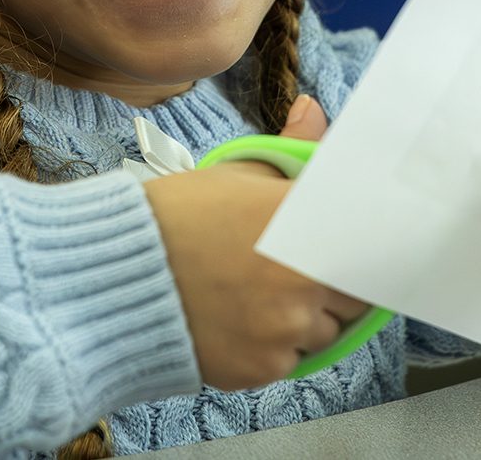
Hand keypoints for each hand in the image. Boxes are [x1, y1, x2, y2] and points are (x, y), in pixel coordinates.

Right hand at [142, 95, 363, 389]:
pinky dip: (270, 347)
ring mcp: (285, 327)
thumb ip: (290, 150)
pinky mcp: (264, 368)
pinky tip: (235, 321)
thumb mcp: (235, 173)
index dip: (359, 244)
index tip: (348, 244)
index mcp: (301, 219)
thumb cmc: (173, 219)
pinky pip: (288, 360)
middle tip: (293, 270)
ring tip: (254, 295)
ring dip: (303, 318)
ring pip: (323, 331)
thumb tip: (313, 111)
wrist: (114, 278)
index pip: (367, 237)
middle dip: (332, 282)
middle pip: (355, 291)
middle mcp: (302, 276)